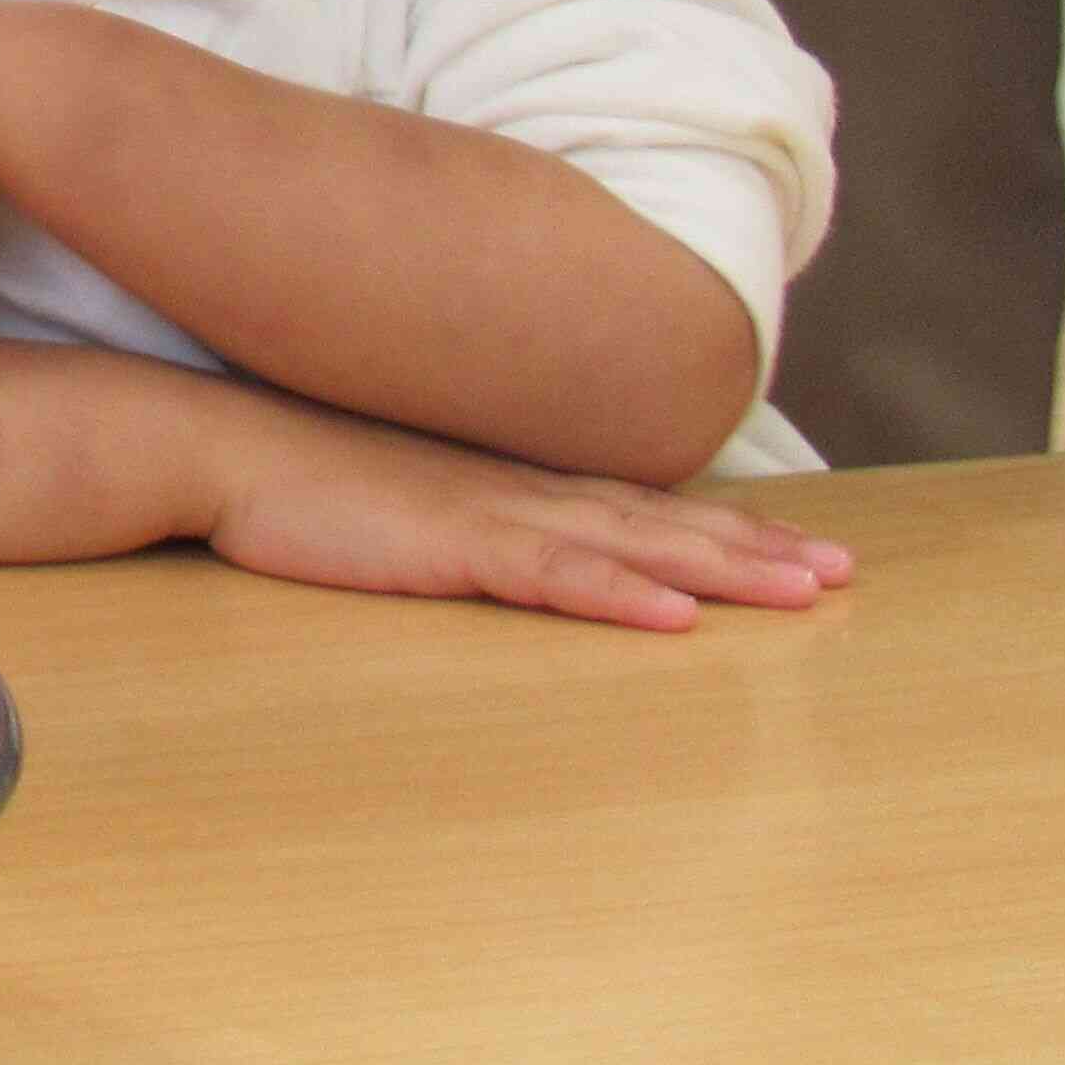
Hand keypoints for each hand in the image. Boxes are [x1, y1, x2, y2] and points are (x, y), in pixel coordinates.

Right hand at [193, 379, 850, 631]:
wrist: (219, 446)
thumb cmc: (294, 479)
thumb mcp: (396, 500)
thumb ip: (455, 517)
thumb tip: (488, 540)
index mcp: (508, 486)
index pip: (639, 507)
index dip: (725, 527)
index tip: (799, 548)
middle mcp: (519, 493)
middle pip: (664, 523)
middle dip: (760, 549)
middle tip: (846, 574)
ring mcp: (490, 517)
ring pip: (634, 546)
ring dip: (725, 570)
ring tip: (807, 592)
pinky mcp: (450, 548)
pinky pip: (552, 578)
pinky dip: (620, 596)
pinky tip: (676, 618)